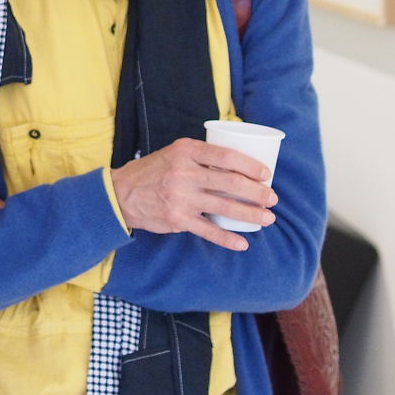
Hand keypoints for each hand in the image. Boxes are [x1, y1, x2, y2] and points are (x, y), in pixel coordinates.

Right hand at [109, 137, 276, 251]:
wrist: (121, 193)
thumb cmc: (154, 171)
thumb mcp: (174, 153)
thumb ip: (201, 157)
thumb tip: (239, 166)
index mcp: (185, 151)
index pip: (226, 156)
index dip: (250, 165)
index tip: (266, 174)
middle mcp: (184, 173)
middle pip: (231, 182)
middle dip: (257, 192)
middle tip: (272, 198)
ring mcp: (181, 198)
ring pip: (225, 207)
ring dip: (251, 214)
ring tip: (267, 218)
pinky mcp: (177, 219)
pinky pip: (208, 230)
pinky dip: (228, 238)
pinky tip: (243, 243)